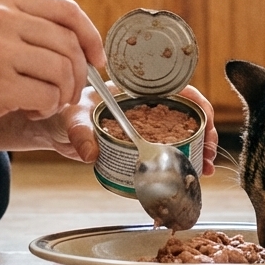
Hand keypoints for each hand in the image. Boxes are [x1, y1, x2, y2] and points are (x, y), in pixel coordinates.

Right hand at [0, 0, 104, 139]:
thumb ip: (17, 25)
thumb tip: (71, 39)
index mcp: (0, 2)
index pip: (66, 10)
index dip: (90, 36)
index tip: (96, 60)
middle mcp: (1, 19)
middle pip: (70, 45)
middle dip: (78, 76)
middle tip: (63, 94)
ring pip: (63, 71)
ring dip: (61, 95)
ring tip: (40, 102)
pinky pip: (46, 96)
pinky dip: (44, 108)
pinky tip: (25, 109)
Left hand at [35, 82, 216, 173]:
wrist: (55, 128)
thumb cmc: (64, 110)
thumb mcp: (72, 116)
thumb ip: (80, 132)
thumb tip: (90, 152)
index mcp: (137, 90)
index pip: (177, 90)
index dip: (198, 104)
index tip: (207, 122)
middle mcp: (146, 106)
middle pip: (188, 114)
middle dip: (206, 133)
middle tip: (209, 154)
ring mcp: (146, 126)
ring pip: (183, 134)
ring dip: (199, 150)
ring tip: (205, 168)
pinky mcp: (142, 146)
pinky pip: (168, 152)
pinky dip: (182, 163)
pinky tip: (191, 175)